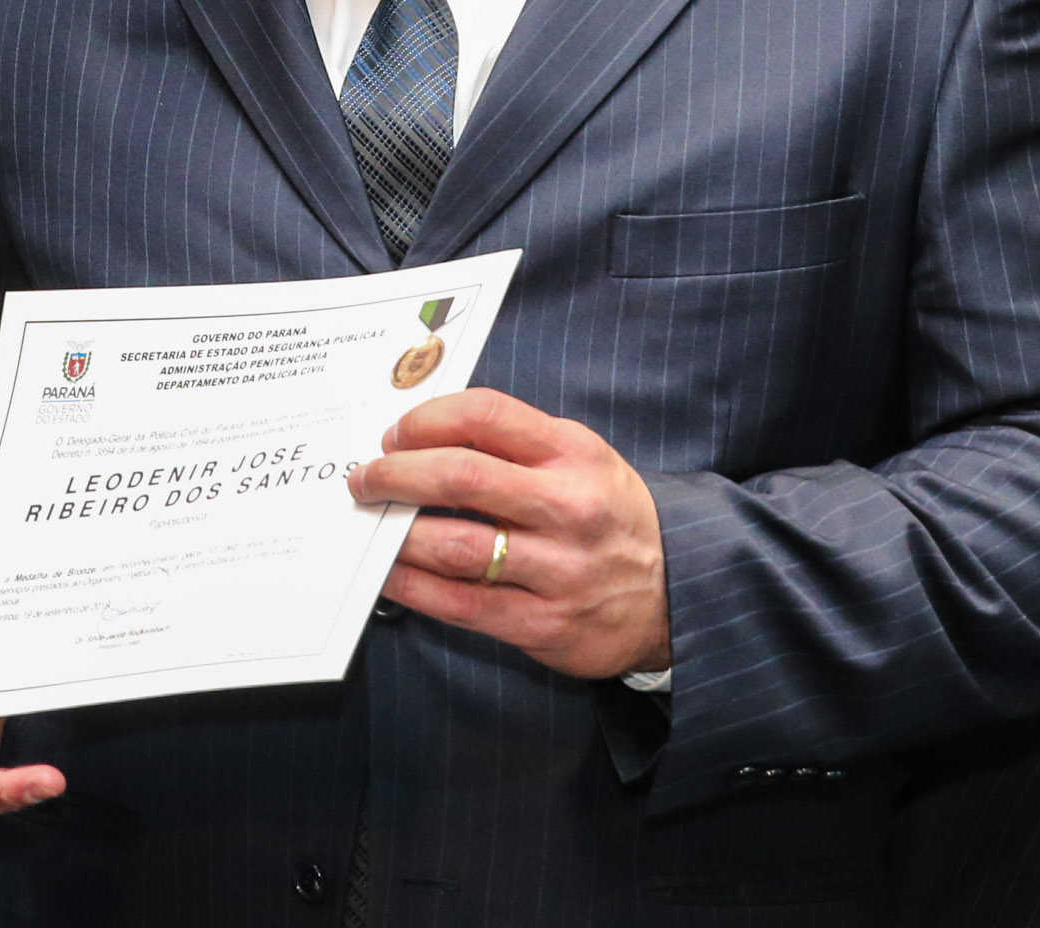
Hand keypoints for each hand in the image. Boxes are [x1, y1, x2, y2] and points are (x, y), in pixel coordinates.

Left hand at [348, 388, 671, 679]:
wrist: (676, 593)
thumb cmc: (607, 514)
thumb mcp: (580, 457)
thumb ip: (512, 442)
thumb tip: (421, 435)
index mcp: (572, 454)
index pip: (485, 415)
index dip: (426, 419)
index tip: (395, 434)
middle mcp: (567, 508)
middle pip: (460, 477)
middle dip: (395, 475)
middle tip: (364, 479)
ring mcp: (558, 570)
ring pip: (453, 545)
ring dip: (396, 534)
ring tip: (372, 524)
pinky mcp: (545, 624)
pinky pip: (461, 603)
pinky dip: (412, 586)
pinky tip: (389, 573)